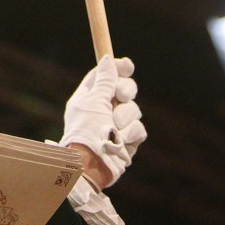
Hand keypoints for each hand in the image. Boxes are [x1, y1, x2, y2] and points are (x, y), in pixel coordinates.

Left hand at [60, 56, 146, 187]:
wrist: (91, 164)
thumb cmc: (87, 129)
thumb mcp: (94, 101)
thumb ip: (105, 81)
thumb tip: (108, 59)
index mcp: (90, 97)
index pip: (106, 76)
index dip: (117, 69)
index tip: (127, 65)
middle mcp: (103, 109)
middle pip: (125, 89)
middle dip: (126, 91)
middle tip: (121, 96)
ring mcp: (116, 125)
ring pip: (133, 108)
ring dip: (125, 116)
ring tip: (115, 126)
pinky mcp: (127, 140)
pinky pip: (138, 128)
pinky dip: (131, 132)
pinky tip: (122, 139)